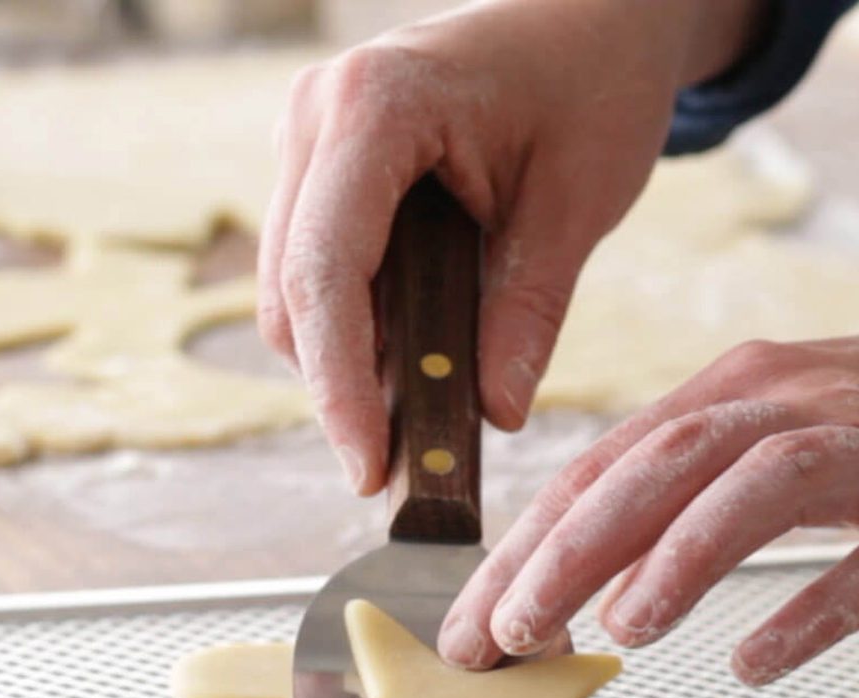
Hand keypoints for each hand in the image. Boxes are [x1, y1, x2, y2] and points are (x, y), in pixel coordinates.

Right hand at [259, 0, 764, 494]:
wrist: (588, 12)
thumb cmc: (592, 81)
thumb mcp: (578, 202)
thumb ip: (528, 311)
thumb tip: (493, 416)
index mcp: (375, 106)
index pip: (326, 272)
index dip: (338, 385)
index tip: (367, 468)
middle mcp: (315, 119)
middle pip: (291, 293)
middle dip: (336, 387)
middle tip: (394, 463)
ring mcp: (307, 143)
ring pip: (290, 293)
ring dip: (341, 361)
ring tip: (413, 409)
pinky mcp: (318, 173)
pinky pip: (312, 274)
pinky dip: (350, 330)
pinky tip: (403, 355)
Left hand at [439, 337, 858, 685]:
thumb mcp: (763, 448)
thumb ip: (682, 499)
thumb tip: (590, 584)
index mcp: (731, 392)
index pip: (597, 468)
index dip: (523, 547)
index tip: (474, 621)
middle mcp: (787, 399)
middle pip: (652, 468)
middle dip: (563, 556)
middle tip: (504, 640)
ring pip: (752, 481)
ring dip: (674, 559)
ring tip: (617, 634)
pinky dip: (815, 605)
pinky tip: (759, 661)